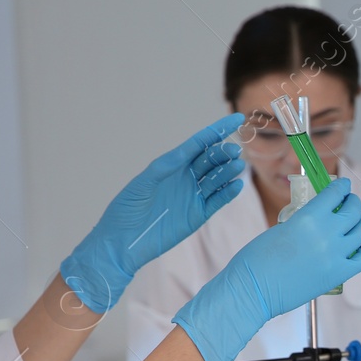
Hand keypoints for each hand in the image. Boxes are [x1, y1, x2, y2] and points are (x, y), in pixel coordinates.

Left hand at [61, 114, 246, 313]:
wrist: (123, 241)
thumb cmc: (126, 209)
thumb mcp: (142, 183)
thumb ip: (164, 167)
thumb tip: (184, 152)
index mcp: (171, 165)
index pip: (199, 143)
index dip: (218, 130)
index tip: (236, 119)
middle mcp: (185, 177)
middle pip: (211, 159)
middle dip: (223, 153)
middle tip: (234, 151)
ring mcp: (193, 195)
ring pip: (217, 179)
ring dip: (228, 171)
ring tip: (237, 165)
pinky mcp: (198, 214)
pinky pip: (218, 200)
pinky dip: (228, 193)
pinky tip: (236, 185)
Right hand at [173, 178, 360, 360]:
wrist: (253, 289)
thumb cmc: (258, 257)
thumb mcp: (282, 227)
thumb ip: (305, 220)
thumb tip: (321, 214)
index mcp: (309, 217)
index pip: (334, 194)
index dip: (342, 187)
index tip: (344, 186)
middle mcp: (327, 234)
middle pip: (352, 212)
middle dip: (353, 203)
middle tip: (351, 201)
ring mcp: (335, 256)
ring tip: (360, 218)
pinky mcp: (338, 275)